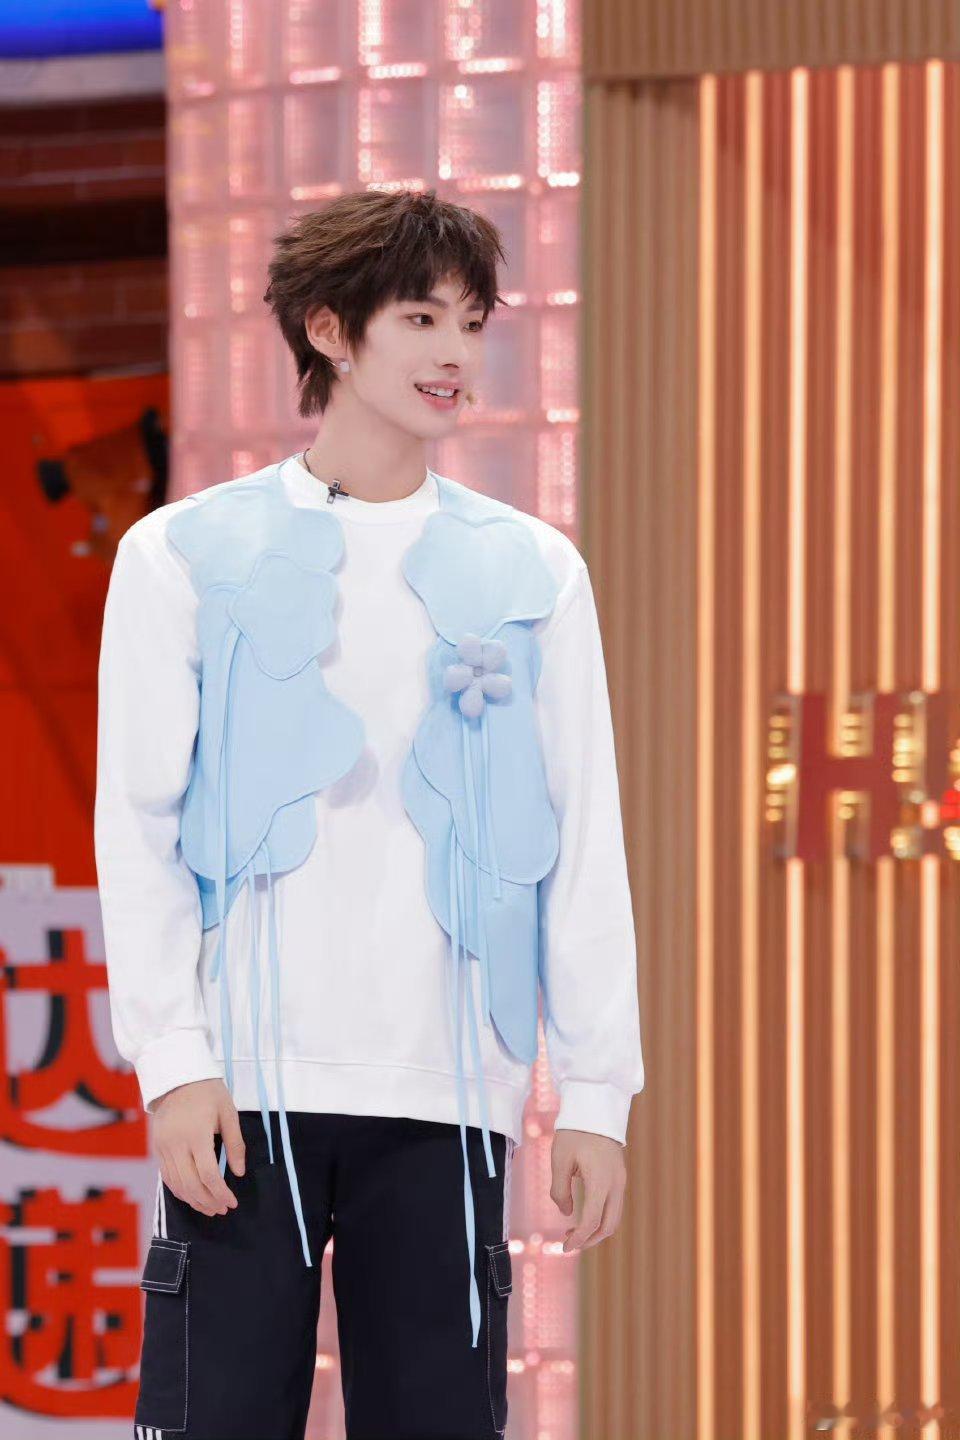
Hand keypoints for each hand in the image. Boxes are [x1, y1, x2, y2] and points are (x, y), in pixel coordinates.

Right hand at [151, 1078, 245, 1216]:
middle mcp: (176, 1145)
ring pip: (177, 1185)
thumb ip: (235, 1144)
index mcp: (196, 1135)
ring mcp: (163, 1148)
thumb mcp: (228, 1112)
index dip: (221, 1193)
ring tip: (210, 1208)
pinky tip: (193, 1196)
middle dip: (208, 1202)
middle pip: (191, 1185)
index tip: (232, 1202)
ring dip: (194, 1201)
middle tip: (223, 1209)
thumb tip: (239, 1172)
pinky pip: (167, 1177)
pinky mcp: (157, 1149)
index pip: (208, 1175)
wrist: (177, 1077)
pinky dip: (180, 1191)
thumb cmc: (208, 1092)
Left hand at [550, 1128, 625, 1252]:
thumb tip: (567, 1214)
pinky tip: (583, 1213)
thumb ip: (560, 1191)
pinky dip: (601, 1216)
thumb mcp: (559, 1160)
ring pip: (614, 1217)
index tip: (564, 1248)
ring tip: (573, 1230)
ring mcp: (621, 1180)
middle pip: (609, 1226)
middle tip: (569, 1242)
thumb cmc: (574, 1132)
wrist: (595, 1108)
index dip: (578, 1239)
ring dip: (596, 1229)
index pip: (592, 1221)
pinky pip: (614, 1204)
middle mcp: (616, 1184)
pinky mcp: (619, 1176)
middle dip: (590, 1240)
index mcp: (601, 1181)